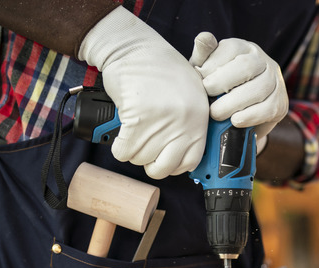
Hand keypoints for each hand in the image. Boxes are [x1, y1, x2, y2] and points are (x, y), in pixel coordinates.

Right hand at [78, 8, 208, 178]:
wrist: (135, 49)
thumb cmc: (161, 69)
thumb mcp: (190, 95)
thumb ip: (191, 124)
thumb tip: (181, 154)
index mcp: (199, 119)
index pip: (190, 162)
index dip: (173, 165)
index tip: (163, 158)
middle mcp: (183, 124)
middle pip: (163, 167)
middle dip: (150, 163)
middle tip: (144, 149)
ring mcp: (161, 123)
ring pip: (141, 159)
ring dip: (133, 151)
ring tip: (133, 133)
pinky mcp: (138, 119)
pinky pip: (124, 151)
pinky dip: (119, 147)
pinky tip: (121, 136)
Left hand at [189, 32, 287, 143]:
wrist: (237, 112)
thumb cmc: (217, 86)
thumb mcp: (207, 69)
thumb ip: (203, 55)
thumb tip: (204, 38)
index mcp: (243, 47)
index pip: (231, 48)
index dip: (213, 64)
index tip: (199, 79)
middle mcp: (262, 60)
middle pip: (247, 66)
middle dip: (223, 82)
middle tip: (207, 95)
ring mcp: (275, 81)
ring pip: (260, 88)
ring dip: (234, 103)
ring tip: (216, 113)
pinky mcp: (281, 103)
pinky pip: (268, 108)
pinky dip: (250, 116)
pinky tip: (235, 121)